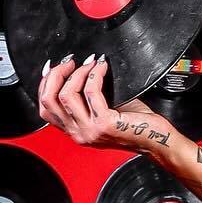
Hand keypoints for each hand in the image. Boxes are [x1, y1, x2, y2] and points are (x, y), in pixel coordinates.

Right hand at [37, 52, 175, 154]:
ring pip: (67, 94)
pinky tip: (103, 68)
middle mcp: (79, 133)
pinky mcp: (104, 124)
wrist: (156, 140)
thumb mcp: (102, 112)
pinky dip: (96, 74)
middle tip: (71, 61)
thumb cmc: (135, 125)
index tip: (53, 68)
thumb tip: (78, 70)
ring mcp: (90, 130)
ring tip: (90, 64)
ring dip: (78, 73)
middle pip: (50, 100)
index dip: (45, 84)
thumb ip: (86, 99)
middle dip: (57, 74)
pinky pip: (91, 91)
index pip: (46, 108)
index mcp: (75, 131)